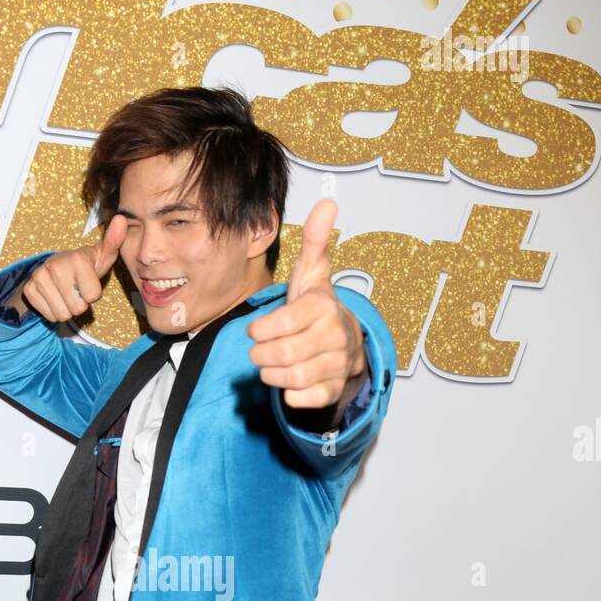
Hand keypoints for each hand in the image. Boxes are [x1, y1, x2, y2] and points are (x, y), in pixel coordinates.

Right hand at [6, 213, 127, 321]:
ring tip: (66, 294)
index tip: (88, 281)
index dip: (93, 294)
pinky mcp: (29, 289)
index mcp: (76, 259)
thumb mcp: (103, 254)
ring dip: (67, 309)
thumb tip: (121, 219)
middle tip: (77, 289)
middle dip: (80, 303)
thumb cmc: (85, 264)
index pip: (92, 297)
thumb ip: (114, 240)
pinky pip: (49, 316)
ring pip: (63, 315)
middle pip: (78, 308)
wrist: (57, 267)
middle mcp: (55, 266)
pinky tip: (55, 296)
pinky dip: (54, 311)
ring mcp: (39, 277)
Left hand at [246, 198, 367, 410]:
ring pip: (292, 377)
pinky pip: (306, 400)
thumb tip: (328, 201)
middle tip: (258, 352)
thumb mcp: (313, 274)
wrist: (346, 344)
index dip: (262, 329)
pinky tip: (287, 384)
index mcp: (323, 307)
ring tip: (268, 366)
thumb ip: (315, 241)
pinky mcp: (332, 390)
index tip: (254, 331)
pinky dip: (291, 396)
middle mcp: (334, 336)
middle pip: (284, 353)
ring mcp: (336, 365)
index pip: (284, 323)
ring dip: (272, 374)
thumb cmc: (316, 307)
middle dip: (262, 355)